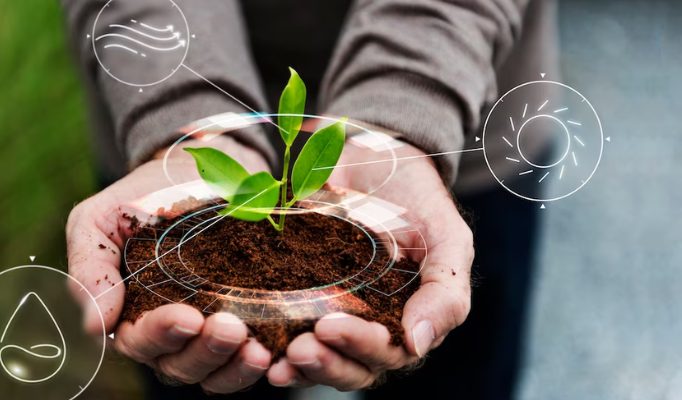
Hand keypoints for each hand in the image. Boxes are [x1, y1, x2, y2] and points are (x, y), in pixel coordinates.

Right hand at [66, 135, 274, 392]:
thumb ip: (90, 270)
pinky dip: (261, 362)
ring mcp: (207, 335)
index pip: (140, 341)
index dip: (162, 334)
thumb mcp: (100, 221)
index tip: (187, 316)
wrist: (197, 171)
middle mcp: (169, 335)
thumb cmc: (141, 198)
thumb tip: (95, 327)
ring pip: (216, 373)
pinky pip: (250, 359)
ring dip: (235, 367)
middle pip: (181, 365)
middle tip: (230, 328)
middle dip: (205, 352)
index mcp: (129, 316)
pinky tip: (277, 351)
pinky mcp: (246, 326)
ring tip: (257, 350)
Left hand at [267, 141, 473, 389]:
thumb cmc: (420, 201)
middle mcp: (369, 327)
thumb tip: (417, 345)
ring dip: (298, 365)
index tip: (331, 326)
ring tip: (278, 360)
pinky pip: (285, 329)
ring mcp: (332, 312)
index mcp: (407, 322)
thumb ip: (446, 292)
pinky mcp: (300, 294)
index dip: (359, 347)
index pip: (386, 353)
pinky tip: (257, 347)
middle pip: (349, 366)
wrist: (377, 157)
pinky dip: (273, 343)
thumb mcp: (447, 239)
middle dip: (325, 363)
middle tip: (301, 347)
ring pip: (318, 358)